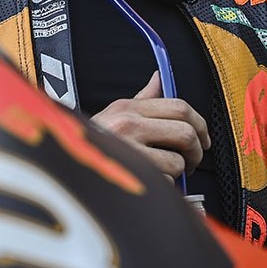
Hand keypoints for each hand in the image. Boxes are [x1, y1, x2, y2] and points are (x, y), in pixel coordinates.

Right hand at [89, 71, 210, 181]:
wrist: (63, 167)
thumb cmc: (91, 144)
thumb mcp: (112, 114)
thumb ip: (141, 98)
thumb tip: (159, 78)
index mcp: (127, 108)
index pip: (180, 107)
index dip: (200, 124)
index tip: (203, 139)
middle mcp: (127, 124)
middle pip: (185, 132)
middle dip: (196, 152)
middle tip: (190, 161)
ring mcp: (128, 150)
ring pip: (177, 162)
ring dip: (176, 174)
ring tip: (162, 175)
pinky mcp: (129, 175)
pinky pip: (164, 184)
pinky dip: (163, 190)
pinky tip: (149, 185)